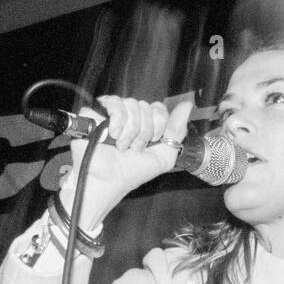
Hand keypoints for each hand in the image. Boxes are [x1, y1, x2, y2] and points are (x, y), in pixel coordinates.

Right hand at [61, 96, 193, 228]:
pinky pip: (115, 103)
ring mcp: (112, 112)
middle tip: (134, 149)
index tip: (152, 143)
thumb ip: (177, 130)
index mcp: (145, 124)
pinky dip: (117, 122)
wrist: (109, 180)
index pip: (158, 108)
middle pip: (146, 106)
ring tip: (122, 146)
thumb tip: (187, 105)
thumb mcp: (164, 156)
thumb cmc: (132, 172)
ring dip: (130, 131)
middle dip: (144, 132)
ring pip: (132, 104)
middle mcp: (129, 116)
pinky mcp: (96, 111)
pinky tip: (112, 136)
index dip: (159, 125)